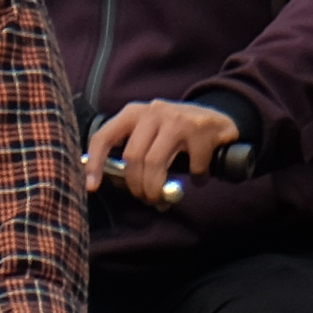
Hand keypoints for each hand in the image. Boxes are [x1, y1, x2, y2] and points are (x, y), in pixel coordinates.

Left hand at [83, 98, 239, 205]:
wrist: (220, 118)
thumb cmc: (179, 131)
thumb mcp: (151, 133)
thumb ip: (134, 151)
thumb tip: (118, 183)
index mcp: (133, 113)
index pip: (104, 137)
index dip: (95, 164)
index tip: (92, 186)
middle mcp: (152, 113)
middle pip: (132, 156)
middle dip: (136, 185)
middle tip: (145, 199)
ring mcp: (177, 120)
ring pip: (155, 162)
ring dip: (156, 187)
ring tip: (162, 198)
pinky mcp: (201, 131)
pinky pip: (192, 164)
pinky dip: (196, 177)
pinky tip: (199, 179)